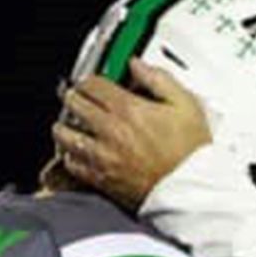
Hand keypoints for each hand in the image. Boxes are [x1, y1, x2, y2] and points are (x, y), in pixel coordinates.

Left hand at [52, 58, 210, 210]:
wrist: (191, 191)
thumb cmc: (191, 153)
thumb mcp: (186, 105)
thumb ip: (159, 79)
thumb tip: (137, 65)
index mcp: (128, 109)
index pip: (92, 84)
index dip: (89, 79)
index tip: (91, 82)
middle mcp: (110, 131)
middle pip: (73, 104)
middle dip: (74, 96)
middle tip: (76, 97)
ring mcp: (102, 156)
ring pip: (64, 134)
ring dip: (64, 126)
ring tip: (68, 124)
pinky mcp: (100, 179)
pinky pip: (71, 164)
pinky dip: (69, 155)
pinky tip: (75, 152)